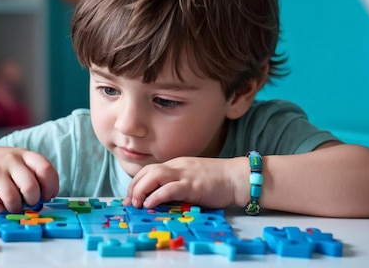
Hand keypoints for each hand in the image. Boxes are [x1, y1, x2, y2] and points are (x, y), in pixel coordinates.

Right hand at [0, 146, 58, 214]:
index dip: (51, 187)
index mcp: (25, 155)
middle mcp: (10, 161)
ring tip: (14, 206)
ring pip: (12, 199)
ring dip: (15, 208)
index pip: (45, 169)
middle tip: (29, 203)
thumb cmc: (4, 166)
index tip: (47, 195)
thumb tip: (45, 198)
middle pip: (30, 187)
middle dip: (33, 201)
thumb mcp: (22, 162)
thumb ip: (35, 175)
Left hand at [123, 156, 241, 209]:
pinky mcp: (193, 185)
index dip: (136, 182)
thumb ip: (178, 183)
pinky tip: (150, 203)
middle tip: (130, 202)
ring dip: (141, 189)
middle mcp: (178, 166)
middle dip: (134, 186)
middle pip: (148, 171)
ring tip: (137, 203)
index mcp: (177, 165)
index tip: (131, 196)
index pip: (150, 170)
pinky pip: (170, 188)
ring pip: (154, 176)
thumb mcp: (193, 178)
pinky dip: (157, 195)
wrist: (238, 177)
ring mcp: (185, 174)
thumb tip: (161, 197)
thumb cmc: (218, 180)